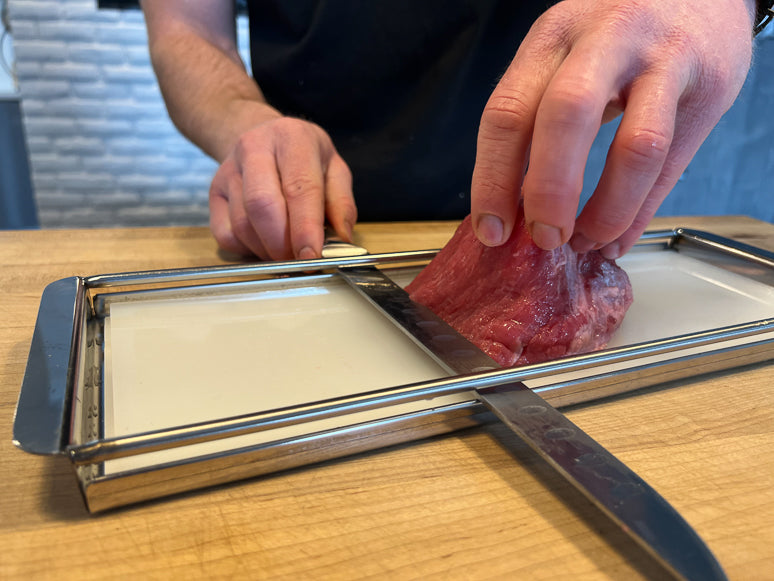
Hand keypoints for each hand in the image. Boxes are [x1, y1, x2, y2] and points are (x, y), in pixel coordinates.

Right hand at [209, 117, 356, 259]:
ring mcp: (228, 170)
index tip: (312, 256)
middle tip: (298, 261)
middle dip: (282, 244)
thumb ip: (341, 203)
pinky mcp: (214, 192)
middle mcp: (254, 148)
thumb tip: (342, 238)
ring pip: (242, 223)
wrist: (263, 136)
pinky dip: (246, 249)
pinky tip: (264, 244)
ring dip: (266, 250)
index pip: (299, 187)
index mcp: (292, 138)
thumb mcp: (334, 169)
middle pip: (262, 205)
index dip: (305, 227)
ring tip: (286, 253)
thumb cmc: (304, 157)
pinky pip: (225, 233)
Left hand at [471, 0, 754, 257]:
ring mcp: (663, 59)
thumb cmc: (617, 34)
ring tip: (587, 242)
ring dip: (606, 211)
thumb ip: (539, 118)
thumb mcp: (567, 55)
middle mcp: (604, 39)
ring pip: (636, 147)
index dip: (493, 180)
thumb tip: (514, 206)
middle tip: (544, 240)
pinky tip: (618, 237)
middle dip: (550, 192)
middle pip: (566, 117)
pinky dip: (641, 213)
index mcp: (553, 36)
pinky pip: (672, 165)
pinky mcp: (708, 87)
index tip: (492, 231)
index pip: (508, 110)